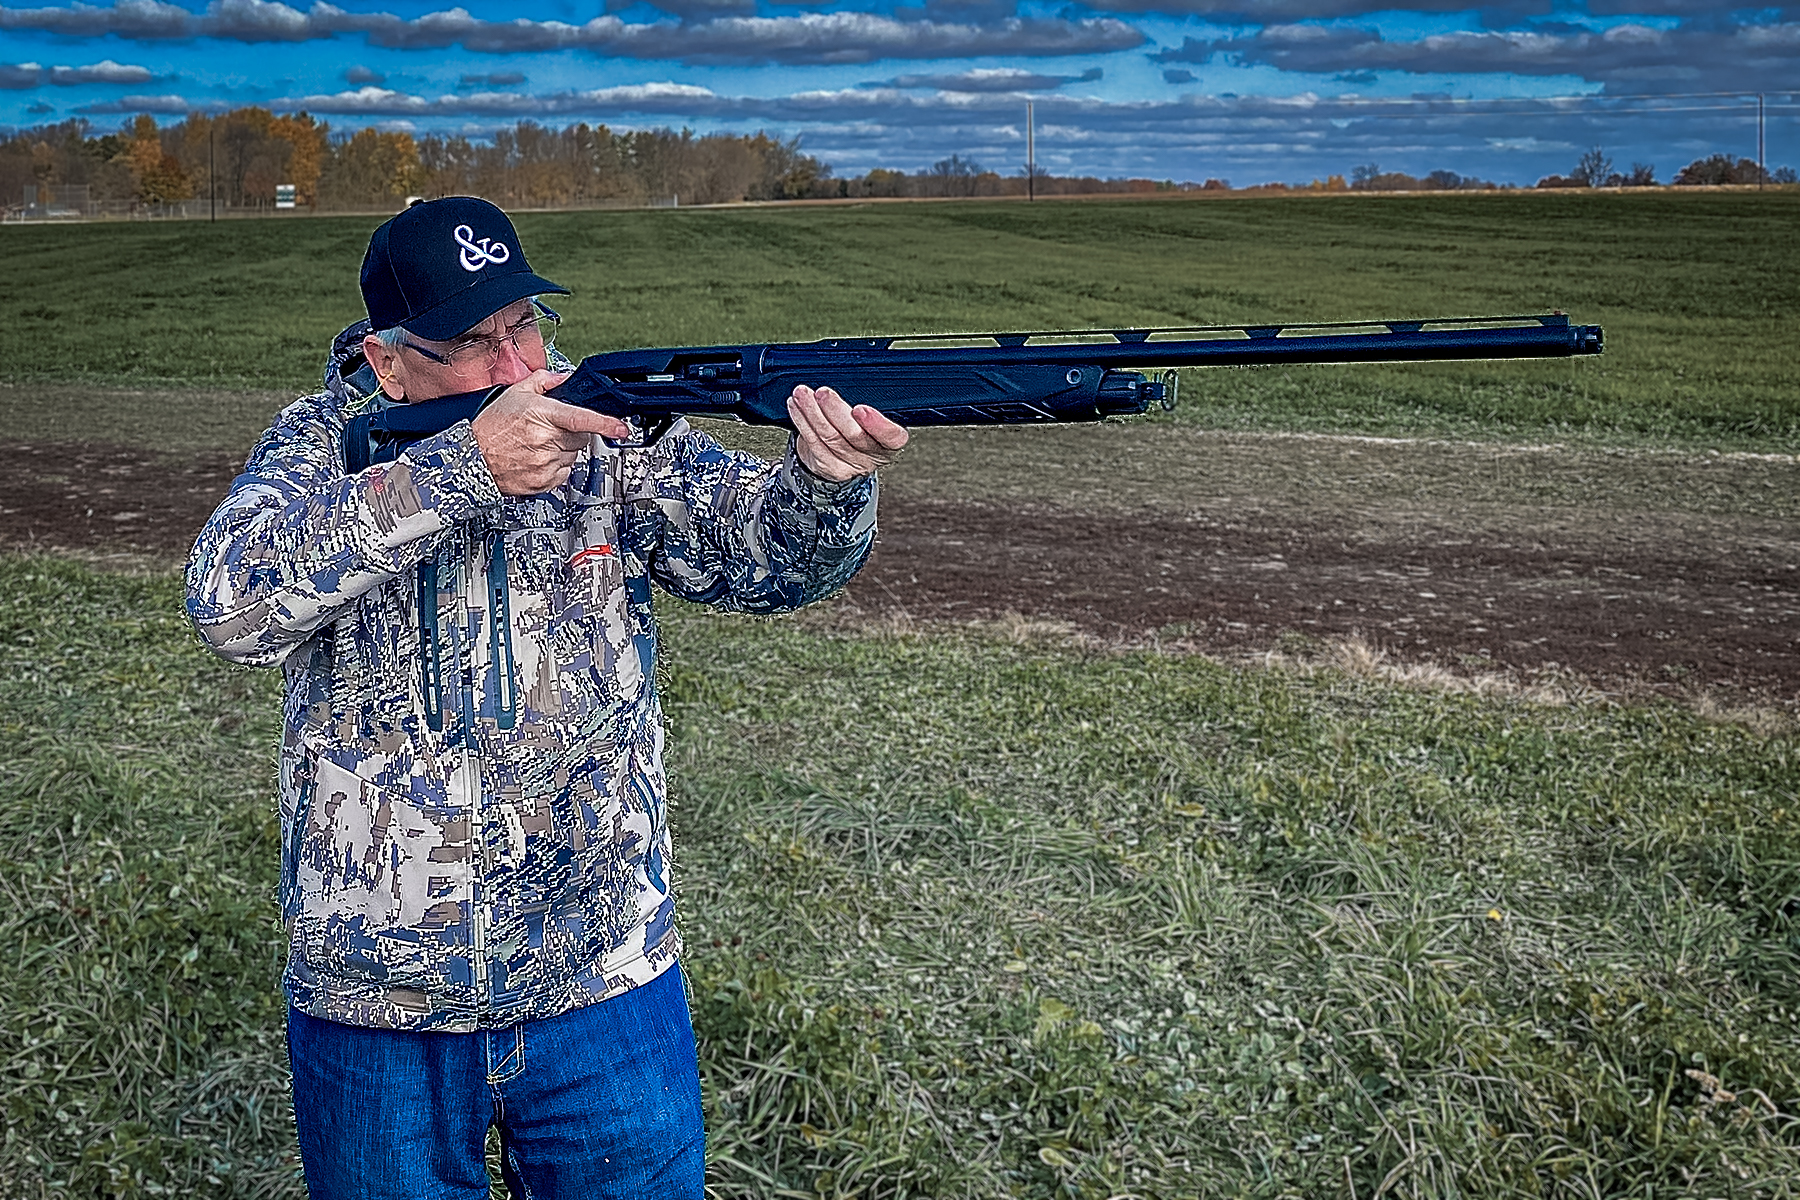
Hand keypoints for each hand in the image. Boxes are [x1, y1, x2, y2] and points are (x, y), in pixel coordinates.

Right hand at [470, 370, 631, 495]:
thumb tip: (563, 379)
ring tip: (537, 445)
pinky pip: (564, 473)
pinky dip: (556, 466)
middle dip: (571, 432)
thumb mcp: (515, 393)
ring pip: (573, 455)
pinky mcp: (543, 481)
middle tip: (549, 429)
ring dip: (562, 450)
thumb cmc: (490, 426)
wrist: (471, 457)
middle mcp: (546, 440)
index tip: (621, 428)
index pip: (582, 418)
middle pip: (581, 437)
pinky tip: (536, 458)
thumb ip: (543, 382)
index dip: (605, 423)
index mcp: (542, 415)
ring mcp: (545, 463)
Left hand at [787, 385, 908, 482]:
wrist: (842, 453)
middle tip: (823, 393)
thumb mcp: (873, 413)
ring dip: (812, 412)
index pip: (892, 437)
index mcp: (890, 441)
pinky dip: (802, 422)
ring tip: (803, 394)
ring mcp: (850, 464)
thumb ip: (870, 399)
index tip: (860, 409)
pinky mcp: (829, 467)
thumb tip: (852, 374)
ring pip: (829, 437)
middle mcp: (872, 456)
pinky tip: (797, 407)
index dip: (877, 424)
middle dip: (835, 411)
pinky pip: (813, 443)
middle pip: (855, 435)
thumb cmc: (861, 427)